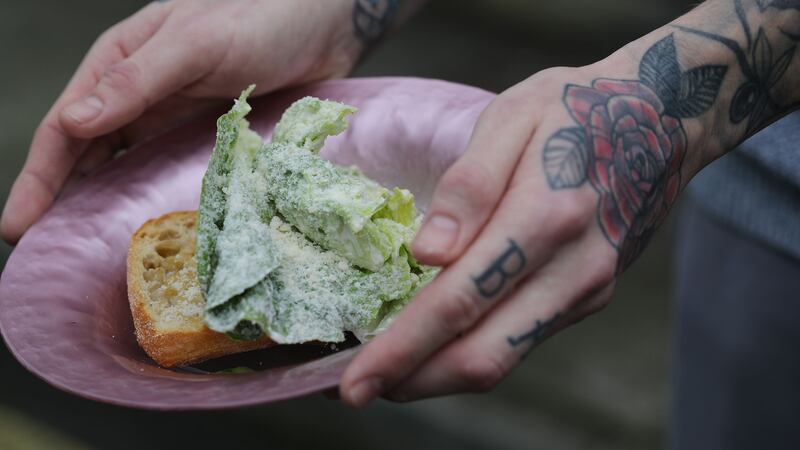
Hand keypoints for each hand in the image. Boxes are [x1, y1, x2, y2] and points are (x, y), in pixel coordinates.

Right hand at [1, 0, 359, 242]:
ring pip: (121, 167)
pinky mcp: (204, 135)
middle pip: (85, 154)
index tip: (18, 225)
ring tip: (79, 249)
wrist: (323, 25)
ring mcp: (171, 117)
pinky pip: (163, 171)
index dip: (39, 178)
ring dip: (97, 203)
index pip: (65, 127)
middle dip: (58, 199)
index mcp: (120, 64)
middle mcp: (138, 93)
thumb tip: (74, 123)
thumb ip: (137, 81)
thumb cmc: (260, 18)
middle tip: (41, 251)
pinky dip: (144, 197)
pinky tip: (140, 225)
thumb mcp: (195, 43)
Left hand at [340, 32, 718, 404]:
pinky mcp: (589, 297)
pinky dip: (471, 353)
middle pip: (483, 355)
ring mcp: (586, 291)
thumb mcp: (514, 116)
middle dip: (411, 381)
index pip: (460, 301)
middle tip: (354, 389)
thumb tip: (426, 255)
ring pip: (504, 359)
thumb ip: (472, 185)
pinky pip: (522, 340)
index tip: (351, 383)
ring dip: (437, 376)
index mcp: (545, 217)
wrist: (661, 120)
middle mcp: (572, 270)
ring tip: (385, 372)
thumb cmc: (574, 108)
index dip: (401, 348)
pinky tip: (436, 342)